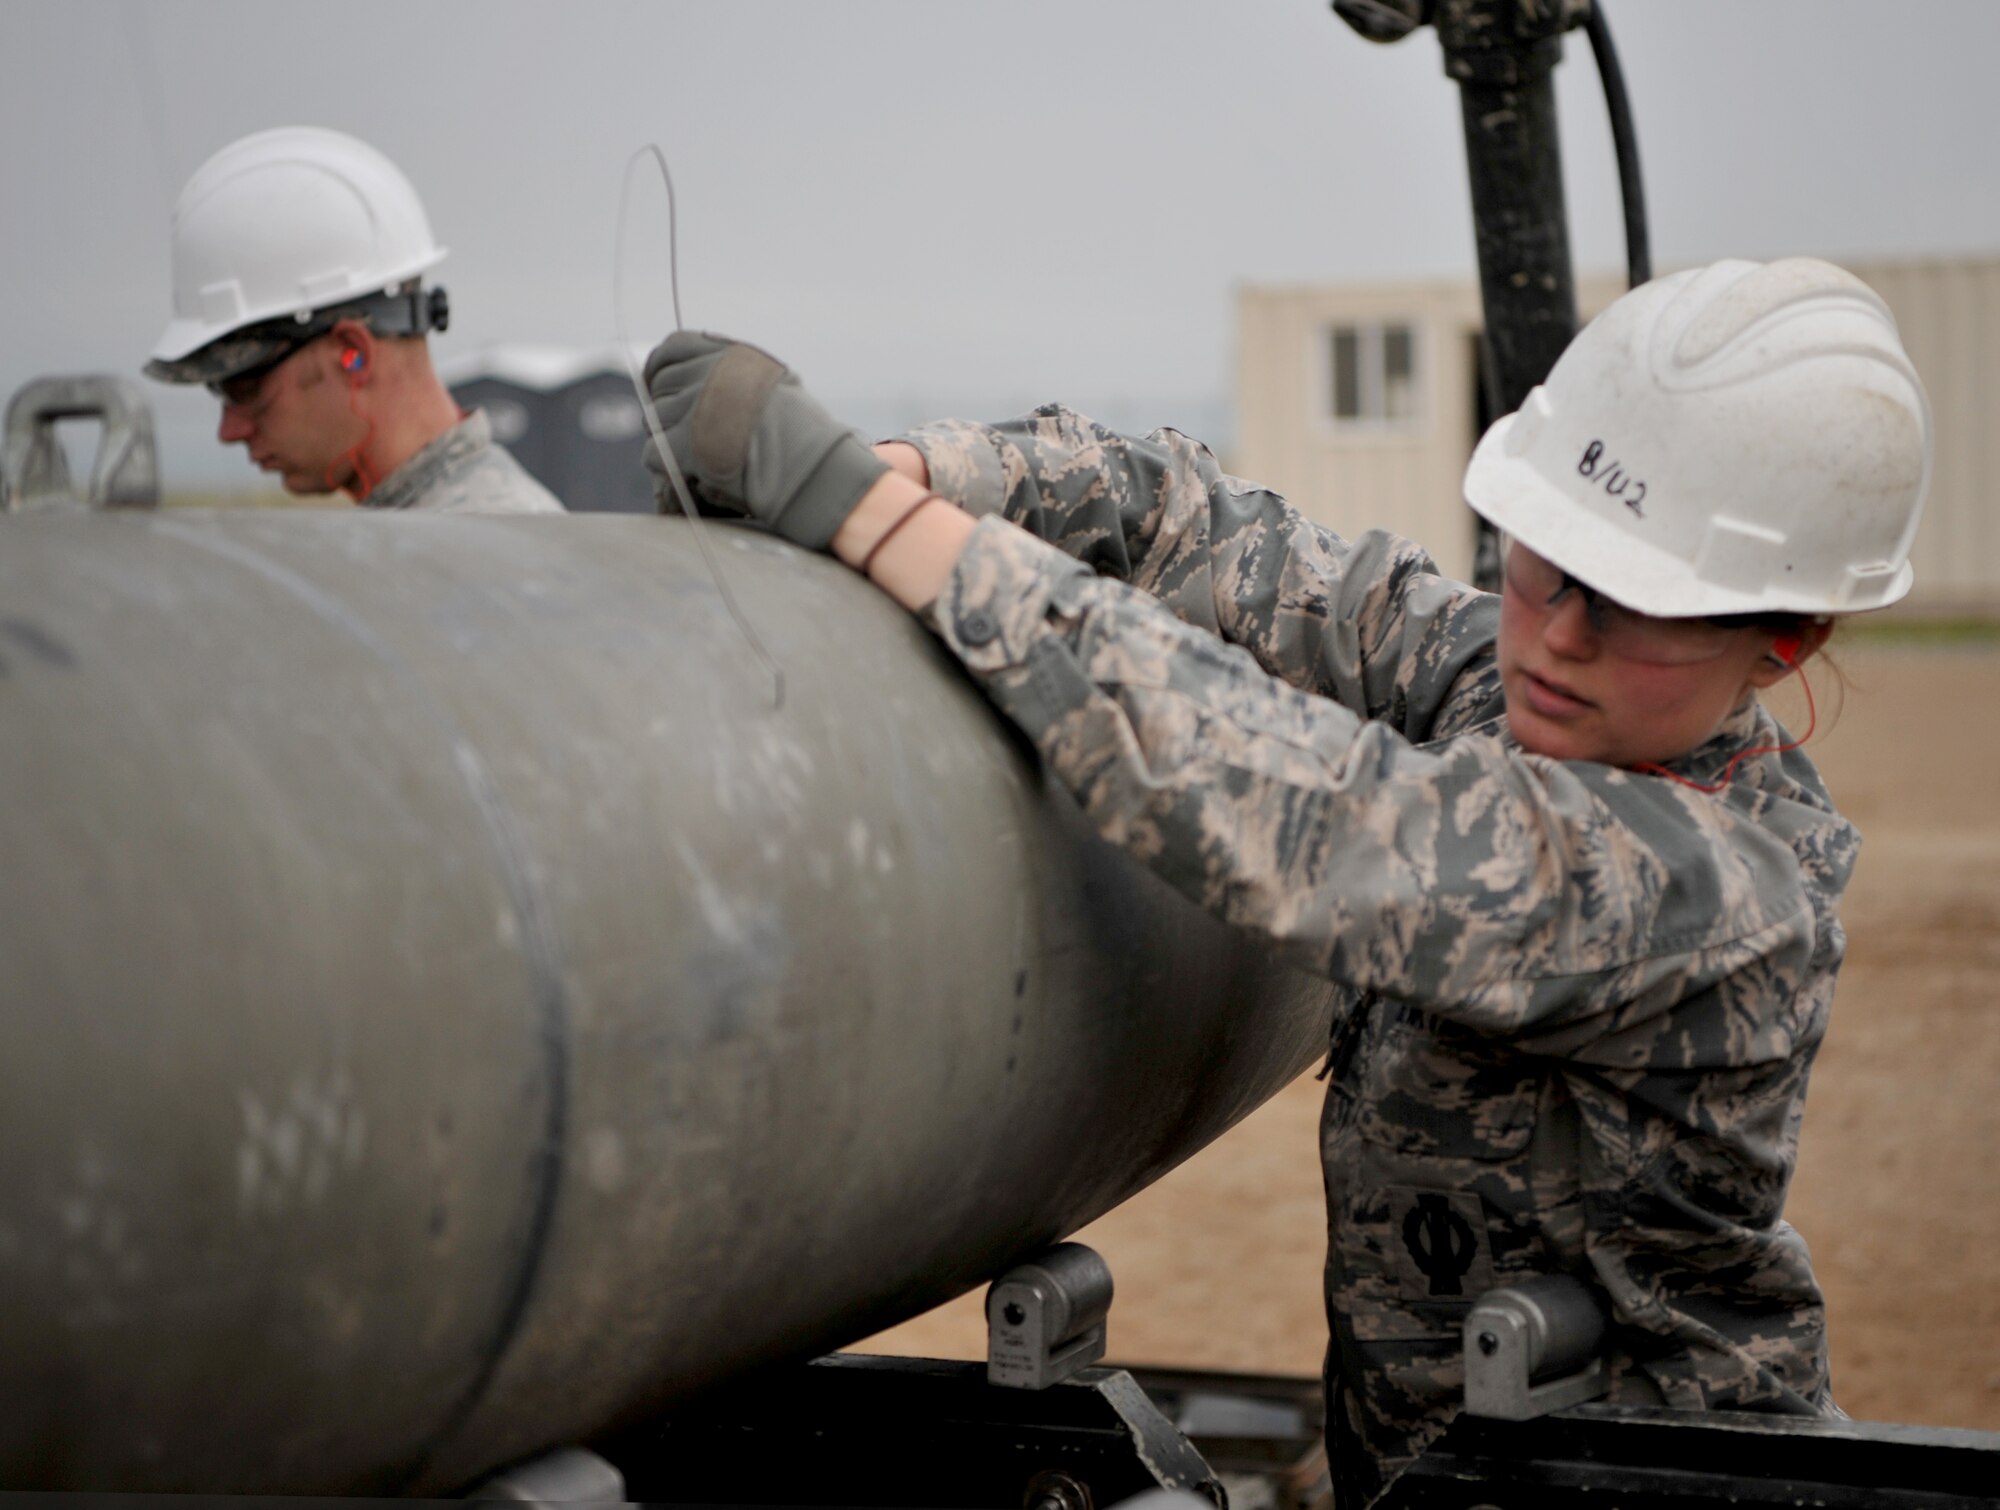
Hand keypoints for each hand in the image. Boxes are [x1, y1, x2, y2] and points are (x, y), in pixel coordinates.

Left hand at [641, 331, 887, 550]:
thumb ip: (734, 371)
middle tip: (683, 429)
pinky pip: (654, 451)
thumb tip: (704, 373)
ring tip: (696, 453)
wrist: (807, 464)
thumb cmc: (800, 430)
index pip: (672, 349)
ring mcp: (691, 408)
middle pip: (660, 385)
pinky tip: (689, 469)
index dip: (661, 367)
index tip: (659, 382)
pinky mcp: (682, 444)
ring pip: (655, 419)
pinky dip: (666, 463)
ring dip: (668, 437)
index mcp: (726, 354)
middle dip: (666, 406)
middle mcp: (705, 373)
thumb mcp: (772, 379)